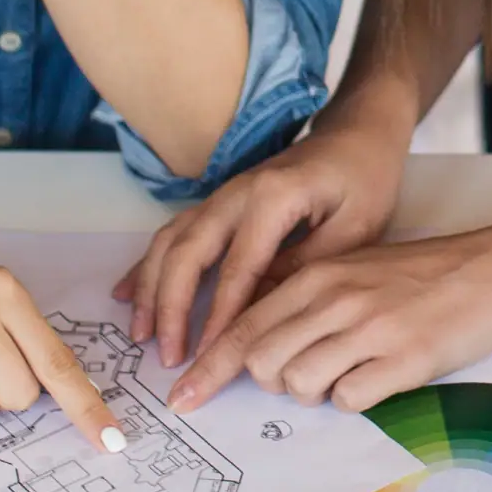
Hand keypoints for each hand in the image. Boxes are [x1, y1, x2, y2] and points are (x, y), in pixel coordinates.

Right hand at [119, 117, 409, 373]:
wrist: (356, 133)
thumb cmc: (364, 179)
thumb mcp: (355, 228)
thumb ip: (307, 268)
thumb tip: (261, 311)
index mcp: (273, 198)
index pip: (237, 268)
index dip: (219, 317)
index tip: (207, 358)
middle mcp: (236, 193)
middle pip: (187, 253)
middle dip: (170, 308)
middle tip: (168, 357)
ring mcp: (222, 196)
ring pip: (171, 242)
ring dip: (150, 289)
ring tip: (139, 335)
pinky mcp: (218, 203)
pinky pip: (173, 234)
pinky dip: (147, 265)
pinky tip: (127, 294)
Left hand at [172, 226, 491, 415]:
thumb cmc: (428, 274)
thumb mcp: (357, 271)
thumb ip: (308, 301)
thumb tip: (261, 349)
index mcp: (319, 274)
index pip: (243, 326)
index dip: (208, 369)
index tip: (182, 398)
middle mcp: (336, 297)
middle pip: (262, 361)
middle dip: (271, 382)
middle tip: (306, 376)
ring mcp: (370, 328)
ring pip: (299, 384)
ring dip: (315, 392)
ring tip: (352, 371)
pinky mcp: (405, 359)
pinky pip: (349, 400)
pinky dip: (356, 398)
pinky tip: (382, 376)